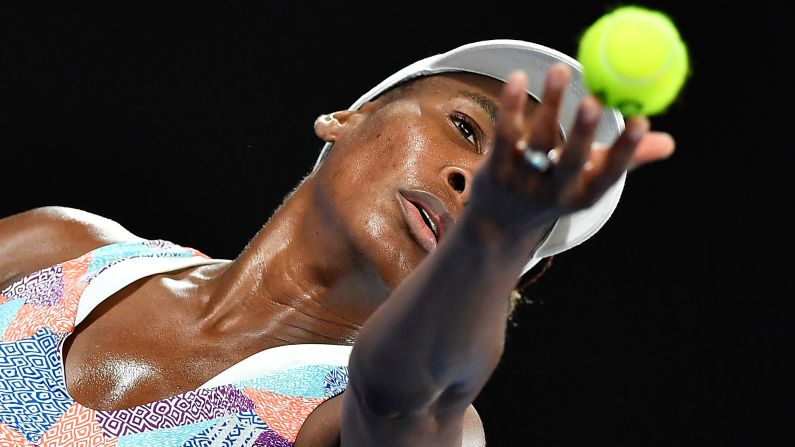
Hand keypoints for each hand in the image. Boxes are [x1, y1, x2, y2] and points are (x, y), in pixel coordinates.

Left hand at [469, 63, 674, 238]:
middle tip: (595, 100)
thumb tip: (668, 143)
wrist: (499, 224)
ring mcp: (523, 183)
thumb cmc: (554, 191)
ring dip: (551, 103)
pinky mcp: (495, 170)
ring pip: (538, 140)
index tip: (642, 120)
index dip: (625, 150)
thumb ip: (623, 159)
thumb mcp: (588, 183)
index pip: (609, 174)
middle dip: (584, 132)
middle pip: (571, 162)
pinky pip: (505, 135)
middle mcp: (554, 192)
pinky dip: (511, 106)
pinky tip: (519, 79)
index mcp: (583, 195)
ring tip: (561, 69)